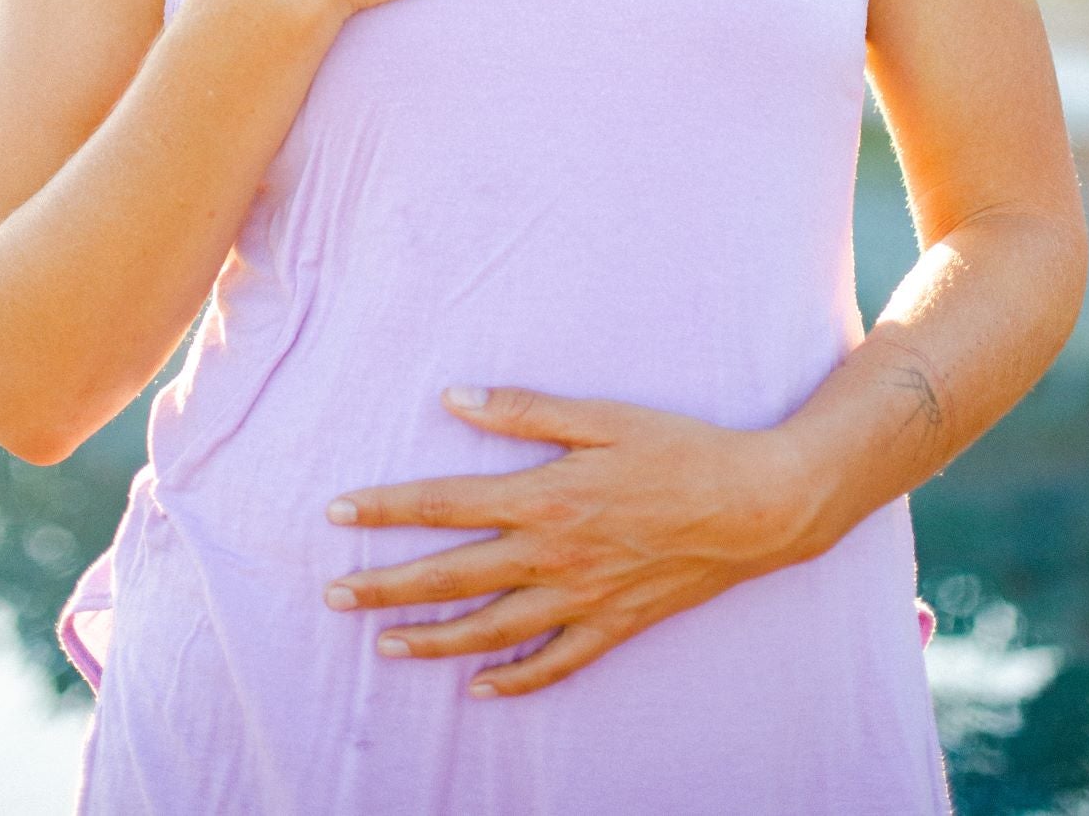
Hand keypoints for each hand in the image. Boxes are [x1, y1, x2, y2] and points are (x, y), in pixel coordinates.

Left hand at [318, 382, 809, 697]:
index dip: (386, 509)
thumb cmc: (680, 449)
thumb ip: (527, 411)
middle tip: (333, 598)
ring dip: (432, 640)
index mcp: (544, 496)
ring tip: (386, 647)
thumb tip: (456, 399)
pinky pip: (553, 664)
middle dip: (386, 587)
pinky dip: (513, 681)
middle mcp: (553, 555)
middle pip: (452, 575)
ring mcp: (582, 599)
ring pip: (490, 630)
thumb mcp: (602, 417)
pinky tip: (479, 689)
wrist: (755, 506)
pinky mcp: (614, 626)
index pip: (444, 503)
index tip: (336, 514)